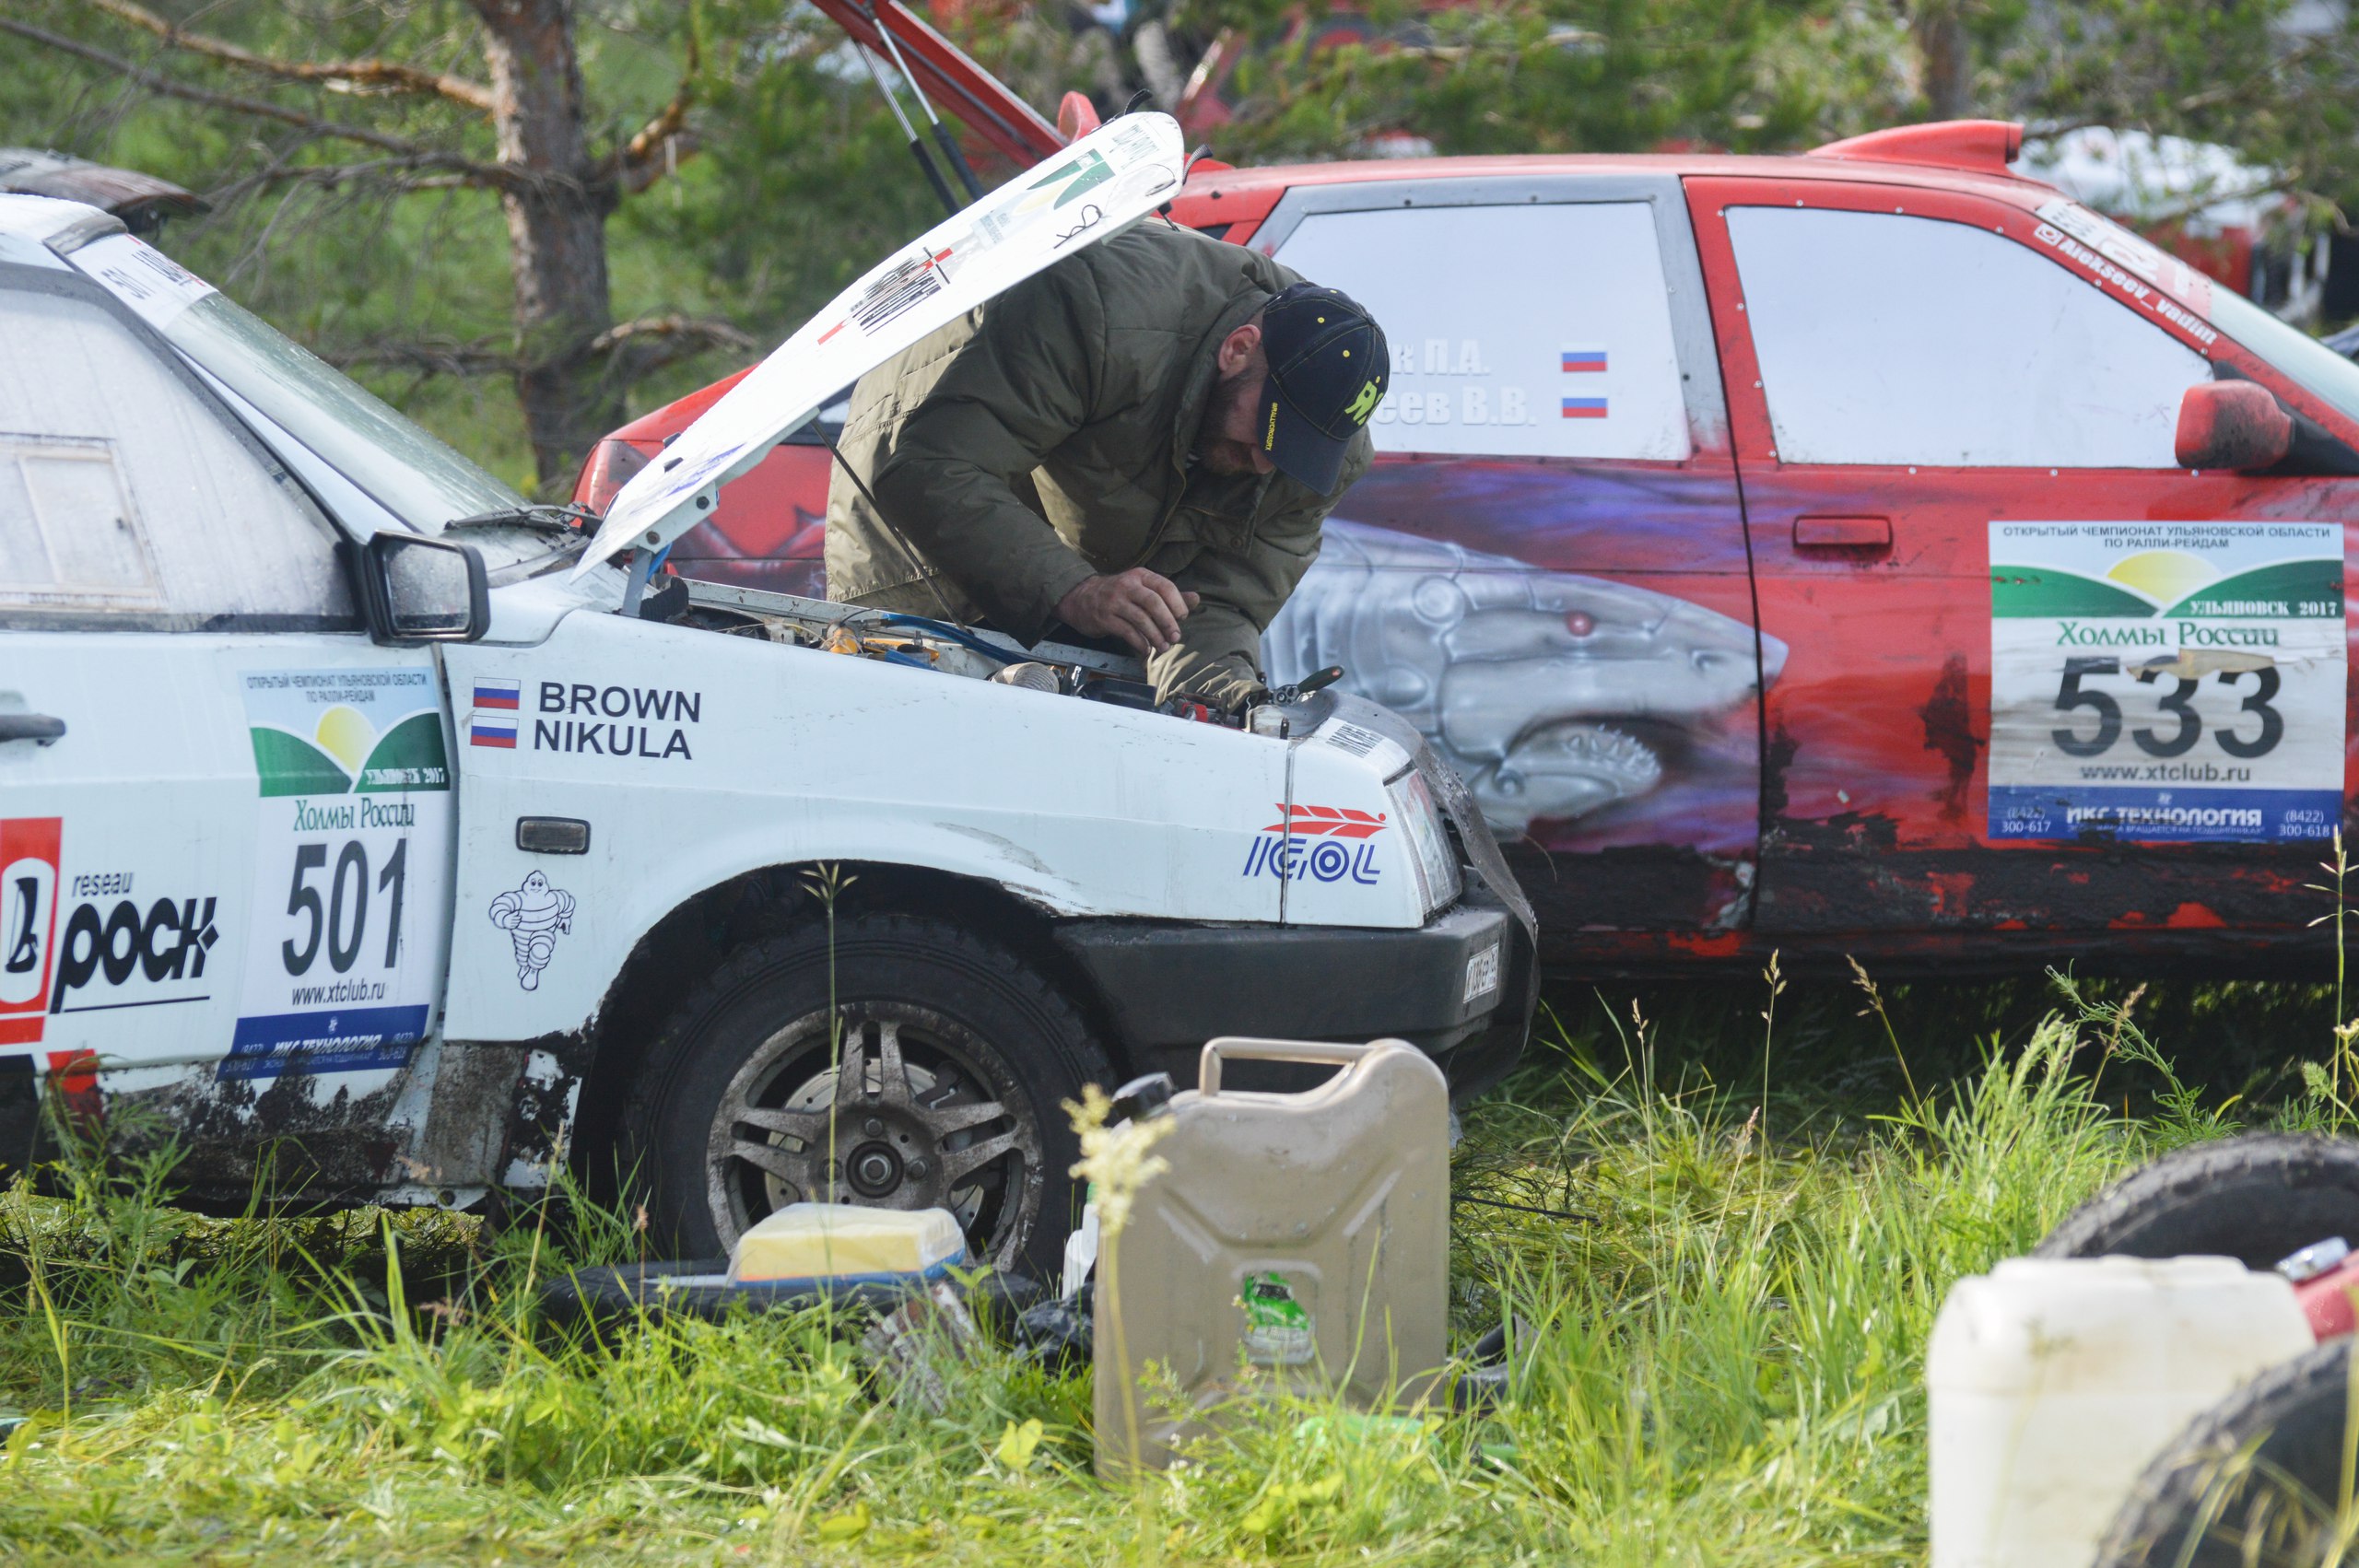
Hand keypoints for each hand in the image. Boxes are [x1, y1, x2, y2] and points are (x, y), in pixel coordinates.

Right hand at [1055, 568, 1200, 655]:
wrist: (1080, 598)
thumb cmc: (1119, 594)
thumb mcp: (1143, 588)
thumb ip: (1169, 595)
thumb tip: (1196, 599)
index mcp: (1140, 576)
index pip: (1165, 586)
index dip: (1177, 603)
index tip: (1183, 617)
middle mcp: (1127, 586)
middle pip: (1153, 603)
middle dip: (1168, 622)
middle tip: (1176, 637)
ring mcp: (1114, 602)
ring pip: (1140, 619)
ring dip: (1155, 636)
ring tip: (1164, 647)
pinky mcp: (1105, 618)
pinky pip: (1126, 632)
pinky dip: (1139, 643)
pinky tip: (1146, 650)